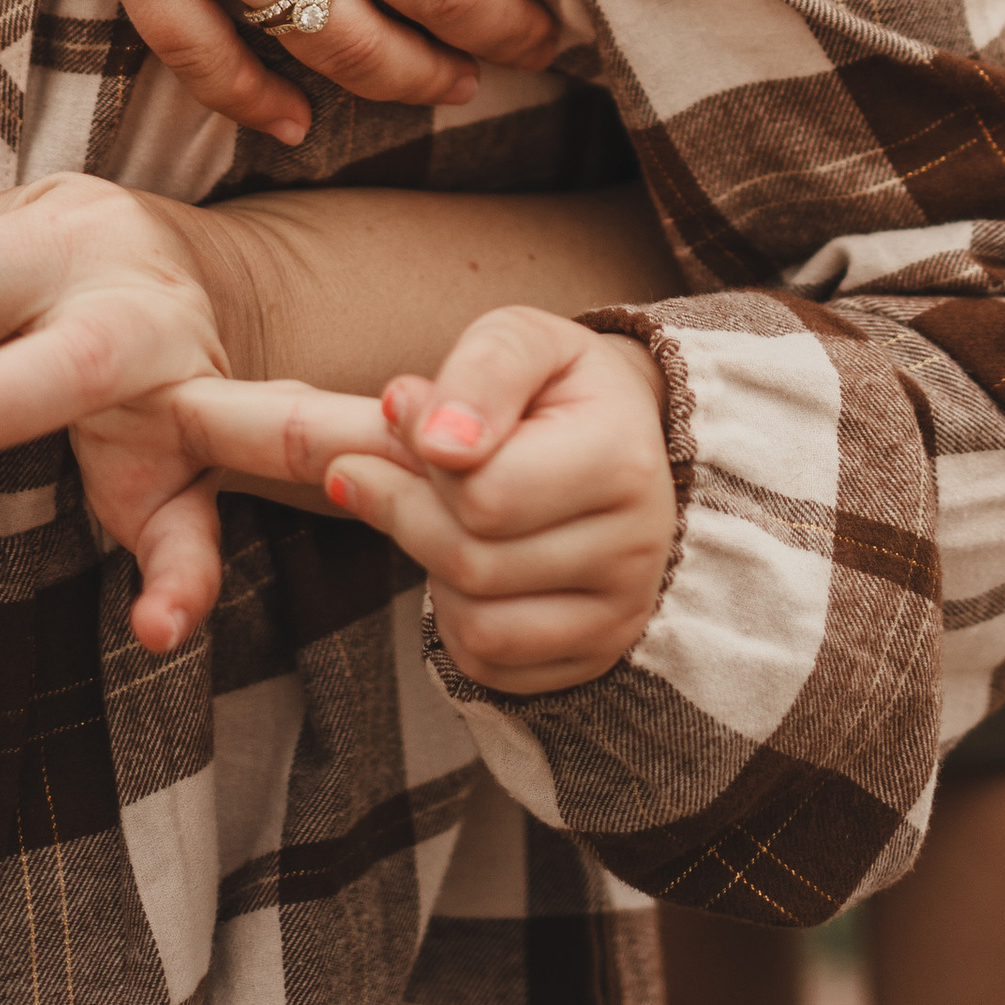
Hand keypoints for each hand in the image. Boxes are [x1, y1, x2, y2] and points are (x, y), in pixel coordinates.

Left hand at [175, 307, 676, 694]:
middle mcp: (636, 547)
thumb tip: (424, 429)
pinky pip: (489, 663)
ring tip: (434, 510)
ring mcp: (619, 613)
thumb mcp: (521, 340)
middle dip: (405, 510)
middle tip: (367, 467)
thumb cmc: (557, 387)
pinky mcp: (592, 655)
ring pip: (477, 622)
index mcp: (624, 458)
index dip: (414, 454)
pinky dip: (454, 617)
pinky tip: (463, 561)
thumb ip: (479, 369)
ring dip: (427, 565)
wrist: (622, 439)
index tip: (392, 410)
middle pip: (473, 562)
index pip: (487, 492)